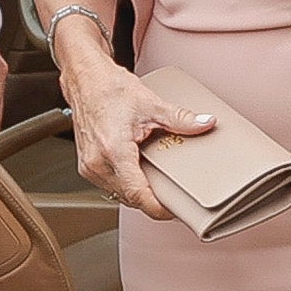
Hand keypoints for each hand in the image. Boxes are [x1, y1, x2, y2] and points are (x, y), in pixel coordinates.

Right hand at [65, 60, 214, 221]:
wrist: (85, 80)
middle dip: (152, 200)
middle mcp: (97, 163)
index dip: (159, 208)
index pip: (138, 195)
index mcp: (113, 151)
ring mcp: (89, 167)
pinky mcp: (86, 166)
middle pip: (130, 199)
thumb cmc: (109, 89)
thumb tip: (205, 123)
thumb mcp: (151, 104)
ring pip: (119, 195)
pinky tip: (139, 173)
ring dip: (138, 193)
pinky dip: (126, 184)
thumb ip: (181, 119)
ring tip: (158, 184)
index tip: (174, 210)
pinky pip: (110, 186)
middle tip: (174, 196)